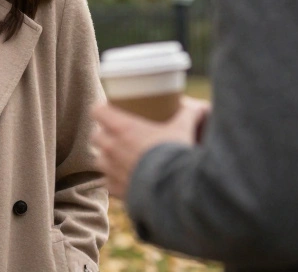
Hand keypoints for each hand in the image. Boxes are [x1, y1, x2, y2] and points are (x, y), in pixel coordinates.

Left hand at [91, 96, 210, 200]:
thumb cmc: (175, 155)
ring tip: (120, 157)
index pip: (98, 111)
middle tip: (117, 134)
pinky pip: (108, 183)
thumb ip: (189, 115)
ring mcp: (111, 170)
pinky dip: (115, 180)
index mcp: (123, 128)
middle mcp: (112, 148)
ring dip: (107, 158)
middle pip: (96, 136)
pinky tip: (125, 179)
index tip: (110, 110)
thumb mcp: (183, 130)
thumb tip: (200, 107)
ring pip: (99, 160)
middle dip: (105, 135)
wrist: (173, 191)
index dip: (103, 110)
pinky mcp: (117, 189)